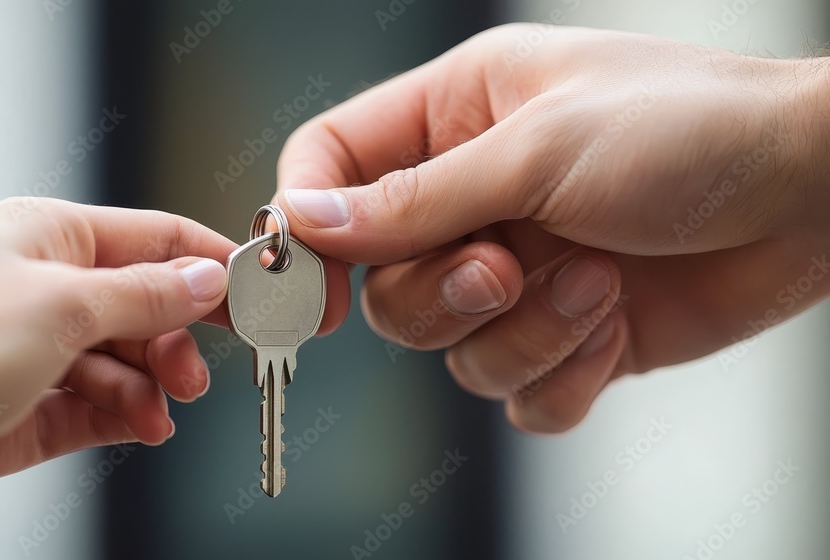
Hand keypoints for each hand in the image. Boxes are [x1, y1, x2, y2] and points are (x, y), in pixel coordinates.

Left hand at [0, 197, 235, 541]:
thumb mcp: (67, 306)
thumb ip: (147, 295)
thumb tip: (206, 279)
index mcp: (44, 237)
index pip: (150, 239)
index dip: (205, 264)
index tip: (253, 291)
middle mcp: (36, 288)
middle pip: (138, 307)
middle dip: (172, 340)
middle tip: (197, 372)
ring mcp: (27, 350)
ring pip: (118, 361)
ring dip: (148, 386)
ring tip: (161, 412)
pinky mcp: (19, 408)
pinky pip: (92, 406)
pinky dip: (122, 415)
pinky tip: (142, 427)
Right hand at [273, 25, 829, 432]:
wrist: (814, 195)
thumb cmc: (695, 130)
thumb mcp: (538, 149)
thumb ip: (414, 198)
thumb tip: (307, 223)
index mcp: (454, 119)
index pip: (333, 166)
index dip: (306, 222)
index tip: (310, 278)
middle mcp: (475, 198)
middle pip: (385, 282)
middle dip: (444, 292)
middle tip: (505, 268)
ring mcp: (518, 271)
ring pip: (449, 346)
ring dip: (519, 330)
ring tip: (593, 283)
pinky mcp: (563, 334)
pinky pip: (513, 391)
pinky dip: (557, 374)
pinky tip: (612, 324)